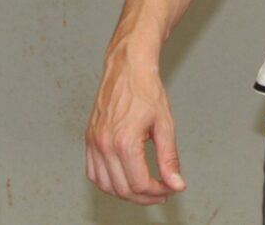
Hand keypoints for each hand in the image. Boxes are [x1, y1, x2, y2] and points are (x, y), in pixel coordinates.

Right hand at [85, 44, 185, 204]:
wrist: (128, 67)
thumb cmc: (146, 89)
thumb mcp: (165, 123)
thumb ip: (169, 157)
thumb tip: (176, 183)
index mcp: (124, 142)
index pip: (139, 183)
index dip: (156, 192)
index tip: (169, 189)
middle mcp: (104, 145)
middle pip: (122, 189)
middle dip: (144, 196)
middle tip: (161, 192)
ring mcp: (93, 143)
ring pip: (105, 185)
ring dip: (125, 192)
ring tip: (145, 188)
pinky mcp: (89, 139)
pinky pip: (93, 172)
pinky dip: (108, 181)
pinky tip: (124, 177)